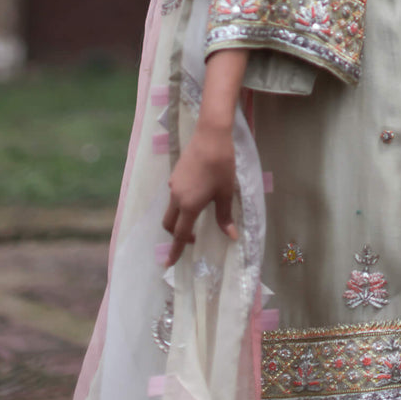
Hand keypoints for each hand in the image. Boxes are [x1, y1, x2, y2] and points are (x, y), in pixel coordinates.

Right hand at [161, 123, 237, 266]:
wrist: (211, 136)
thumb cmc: (221, 165)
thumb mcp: (226, 193)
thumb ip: (225, 216)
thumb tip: (230, 237)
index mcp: (189, 205)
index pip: (180, 234)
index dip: (176, 250)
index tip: (169, 263)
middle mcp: (176, 196)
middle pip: (170, 223)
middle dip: (176, 235)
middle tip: (191, 239)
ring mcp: (174, 183)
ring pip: (171, 208)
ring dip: (179, 217)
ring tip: (197, 215)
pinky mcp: (176, 173)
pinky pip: (175, 194)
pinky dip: (181, 202)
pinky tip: (197, 193)